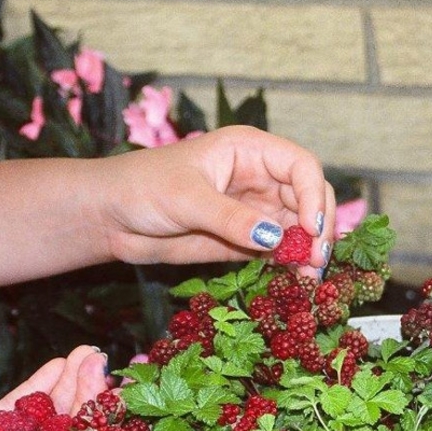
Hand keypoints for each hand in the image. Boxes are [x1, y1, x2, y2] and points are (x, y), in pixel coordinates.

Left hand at [101, 126, 335, 277]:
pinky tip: (296, 280)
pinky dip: (291, 265)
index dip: (313, 195)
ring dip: (309, 251)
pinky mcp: (245, 241)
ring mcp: (254, 211)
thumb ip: (231, 219)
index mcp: (248, 151)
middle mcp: (259, 179)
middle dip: (319, 227)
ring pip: (298, 229)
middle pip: (308, 198)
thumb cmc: (143, 188)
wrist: (112, 218)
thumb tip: (274, 238)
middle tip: (319, 260)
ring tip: (310, 277)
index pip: (300, 166)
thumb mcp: (187, 199)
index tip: (311, 228)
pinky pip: (278, 251)